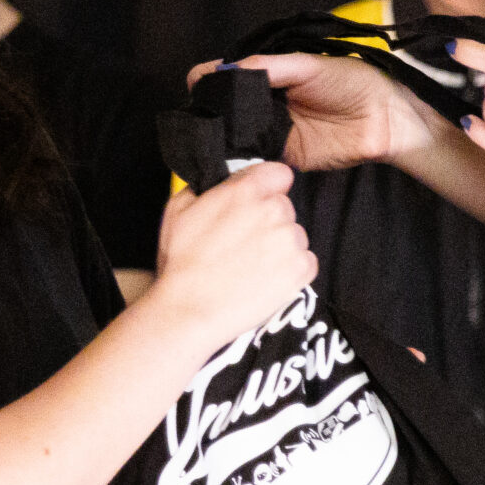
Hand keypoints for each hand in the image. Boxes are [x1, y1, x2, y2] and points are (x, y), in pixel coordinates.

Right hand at [145, 160, 316, 351]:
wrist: (190, 311)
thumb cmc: (181, 264)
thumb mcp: (178, 210)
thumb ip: (207, 188)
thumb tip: (220, 184)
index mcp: (245, 191)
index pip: (279, 174)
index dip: (268, 188)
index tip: (258, 203)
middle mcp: (273, 210)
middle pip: (284, 208)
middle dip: (269, 222)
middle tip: (245, 244)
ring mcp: (290, 240)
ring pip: (294, 235)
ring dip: (279, 247)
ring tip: (252, 267)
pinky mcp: (301, 269)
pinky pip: (305, 262)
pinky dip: (291, 271)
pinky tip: (265, 280)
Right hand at [186, 54, 437, 173]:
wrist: (385, 119)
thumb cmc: (354, 82)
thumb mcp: (309, 66)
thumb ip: (270, 67)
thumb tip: (230, 69)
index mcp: (273, 75)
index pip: (233, 75)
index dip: (212, 78)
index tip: (195, 82)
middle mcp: (269, 103)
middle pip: (229, 106)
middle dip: (211, 108)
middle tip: (197, 110)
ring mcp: (275, 130)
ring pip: (238, 132)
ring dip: (223, 132)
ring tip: (206, 130)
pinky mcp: (285, 156)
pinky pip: (257, 157)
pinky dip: (242, 156)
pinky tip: (228, 152)